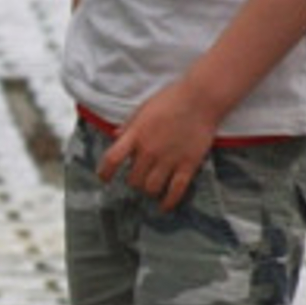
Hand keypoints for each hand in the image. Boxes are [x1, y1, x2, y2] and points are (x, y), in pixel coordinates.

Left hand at [98, 80, 219, 211]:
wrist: (201, 98)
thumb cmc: (171, 99)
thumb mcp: (143, 108)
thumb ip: (129, 125)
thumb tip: (115, 137)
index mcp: (136, 135)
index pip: (112, 159)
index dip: (104, 172)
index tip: (104, 178)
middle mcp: (150, 150)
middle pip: (133, 180)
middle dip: (133, 181)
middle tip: (138, 177)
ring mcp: (169, 159)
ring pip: (151, 188)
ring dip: (149, 190)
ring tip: (151, 186)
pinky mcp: (188, 164)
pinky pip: (176, 190)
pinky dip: (168, 202)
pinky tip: (164, 206)